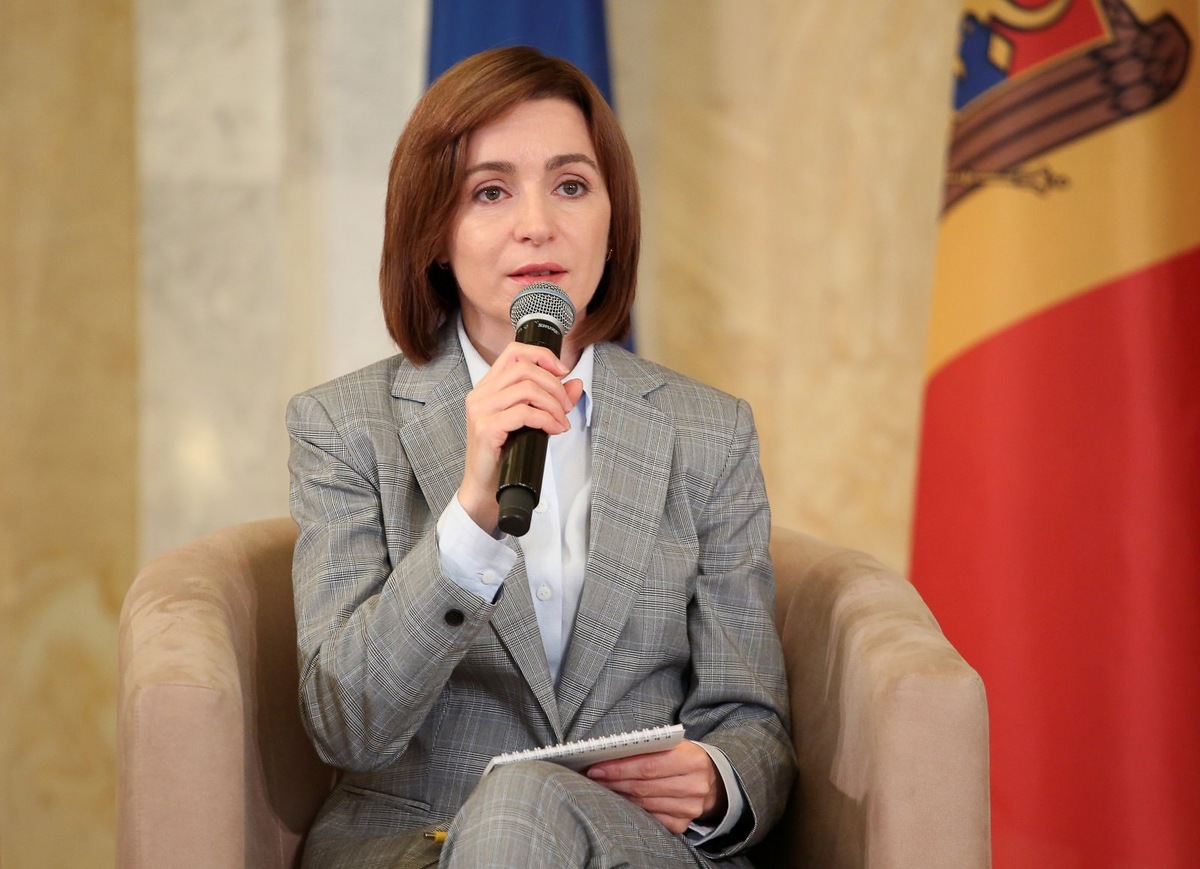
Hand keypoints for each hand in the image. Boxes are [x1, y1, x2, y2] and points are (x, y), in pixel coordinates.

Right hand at [458, 341, 583, 531]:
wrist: (486, 488)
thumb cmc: (506, 456)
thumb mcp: (532, 422)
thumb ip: (551, 400)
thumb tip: (576, 383)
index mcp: (488, 387)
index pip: (514, 351)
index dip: (542, 356)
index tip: (563, 371)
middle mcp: (481, 394)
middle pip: (525, 369)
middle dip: (554, 385)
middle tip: (567, 406)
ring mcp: (480, 410)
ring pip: (526, 389)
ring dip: (553, 404)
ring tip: (561, 421)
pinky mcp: (485, 428)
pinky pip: (524, 413)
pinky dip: (546, 419)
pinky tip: (554, 430)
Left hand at [585, 740, 726, 834]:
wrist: (711, 781)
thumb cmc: (685, 758)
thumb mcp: (675, 746)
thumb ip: (650, 748)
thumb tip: (612, 754)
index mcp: (693, 760)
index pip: (649, 766)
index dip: (620, 768)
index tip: (597, 768)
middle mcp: (694, 786)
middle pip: (644, 786)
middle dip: (615, 781)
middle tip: (594, 777)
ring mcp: (689, 808)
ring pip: (644, 803)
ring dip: (620, 795)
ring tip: (603, 786)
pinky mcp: (682, 823)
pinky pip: (651, 817)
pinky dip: (633, 808)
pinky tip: (621, 800)